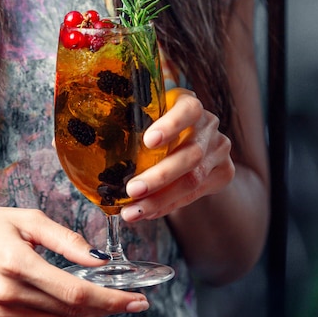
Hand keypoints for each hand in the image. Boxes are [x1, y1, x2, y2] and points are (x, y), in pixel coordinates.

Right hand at [0, 206, 148, 316]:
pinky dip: (59, 315)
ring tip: (105, 300)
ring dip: (85, 313)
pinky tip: (70, 302)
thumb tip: (100, 258)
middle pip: (70, 311)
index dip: (111, 300)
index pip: (76, 292)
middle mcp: (6, 295)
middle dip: (106, 307)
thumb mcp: (27, 219)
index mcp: (16, 263)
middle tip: (131, 301)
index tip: (137, 300)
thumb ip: (66, 239)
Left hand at [121, 88, 234, 221]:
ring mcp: (219, 149)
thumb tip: (94, 137)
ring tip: (133, 211)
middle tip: (132, 190)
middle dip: (159, 176)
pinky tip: (147, 212)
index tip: (148, 141)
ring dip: (160, 199)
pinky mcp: (223, 172)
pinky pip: (194, 194)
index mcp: (189, 104)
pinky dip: (167, 206)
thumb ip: (132, 122)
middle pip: (190, 154)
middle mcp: (209, 125)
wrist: (187, 136)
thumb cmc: (154, 125)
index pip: (188, 110)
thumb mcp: (146, 116)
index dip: (170, 125)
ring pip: (193, 179)